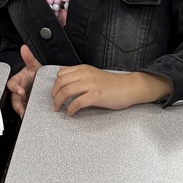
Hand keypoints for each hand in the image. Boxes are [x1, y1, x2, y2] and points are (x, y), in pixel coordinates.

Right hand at [6, 45, 41, 117]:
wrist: (41, 81)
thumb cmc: (34, 73)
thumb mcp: (33, 65)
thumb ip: (29, 57)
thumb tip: (24, 48)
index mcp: (18, 81)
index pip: (12, 84)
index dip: (15, 88)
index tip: (21, 90)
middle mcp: (18, 90)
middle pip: (14, 98)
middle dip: (17, 104)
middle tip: (22, 109)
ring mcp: (22, 99)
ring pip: (18, 106)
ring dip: (21, 111)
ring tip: (25, 115)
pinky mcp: (27, 105)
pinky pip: (25, 110)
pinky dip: (26, 114)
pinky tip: (29, 117)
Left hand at [51, 66, 173, 116]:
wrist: (128, 87)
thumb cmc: (111, 83)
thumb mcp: (92, 73)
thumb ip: (77, 73)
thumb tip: (61, 73)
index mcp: (83, 69)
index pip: (61, 74)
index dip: (54, 85)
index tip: (54, 94)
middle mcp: (85, 74)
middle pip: (61, 83)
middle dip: (54, 94)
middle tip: (54, 103)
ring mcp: (91, 84)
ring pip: (66, 91)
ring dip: (59, 102)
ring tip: (58, 109)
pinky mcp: (96, 95)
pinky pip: (78, 103)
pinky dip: (71, 109)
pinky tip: (70, 113)